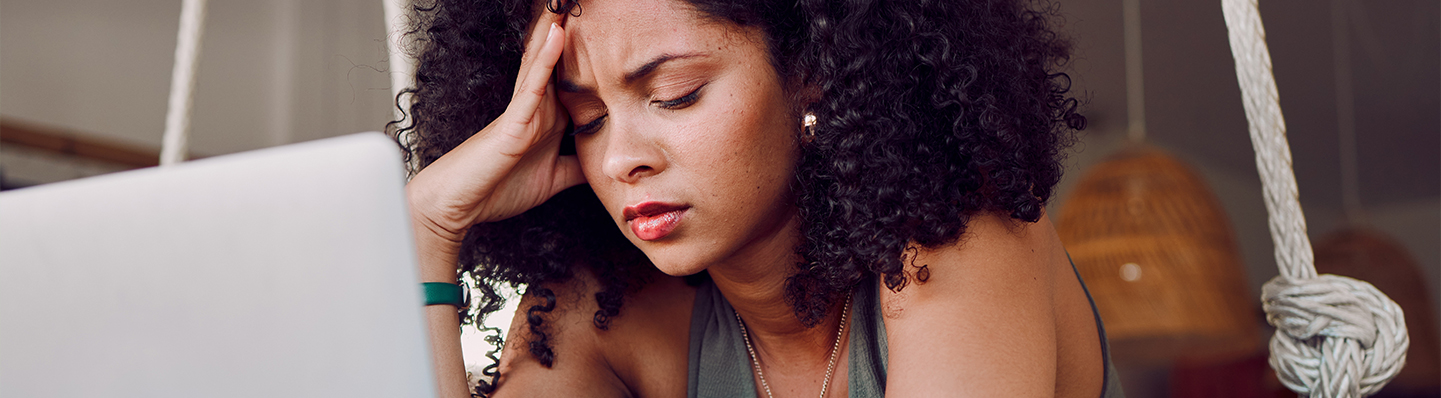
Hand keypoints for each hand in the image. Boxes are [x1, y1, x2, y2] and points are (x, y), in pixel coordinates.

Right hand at [406, 12, 581, 273]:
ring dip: (557, 28)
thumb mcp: (553, 179)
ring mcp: (523, 110)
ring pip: (544, 60)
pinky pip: (532, 83)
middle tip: (583, 2)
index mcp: (545, 118)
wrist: (457, 207)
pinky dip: (546, 58)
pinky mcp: (512, 121)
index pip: (571, 79)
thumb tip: (603, 164)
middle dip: (572, 30)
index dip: (589, 55)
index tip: (608, 31)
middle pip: (558, 60)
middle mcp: (535, 107)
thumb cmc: (495, 189)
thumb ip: (576, 168)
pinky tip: (557, 33)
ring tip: (568, 1)